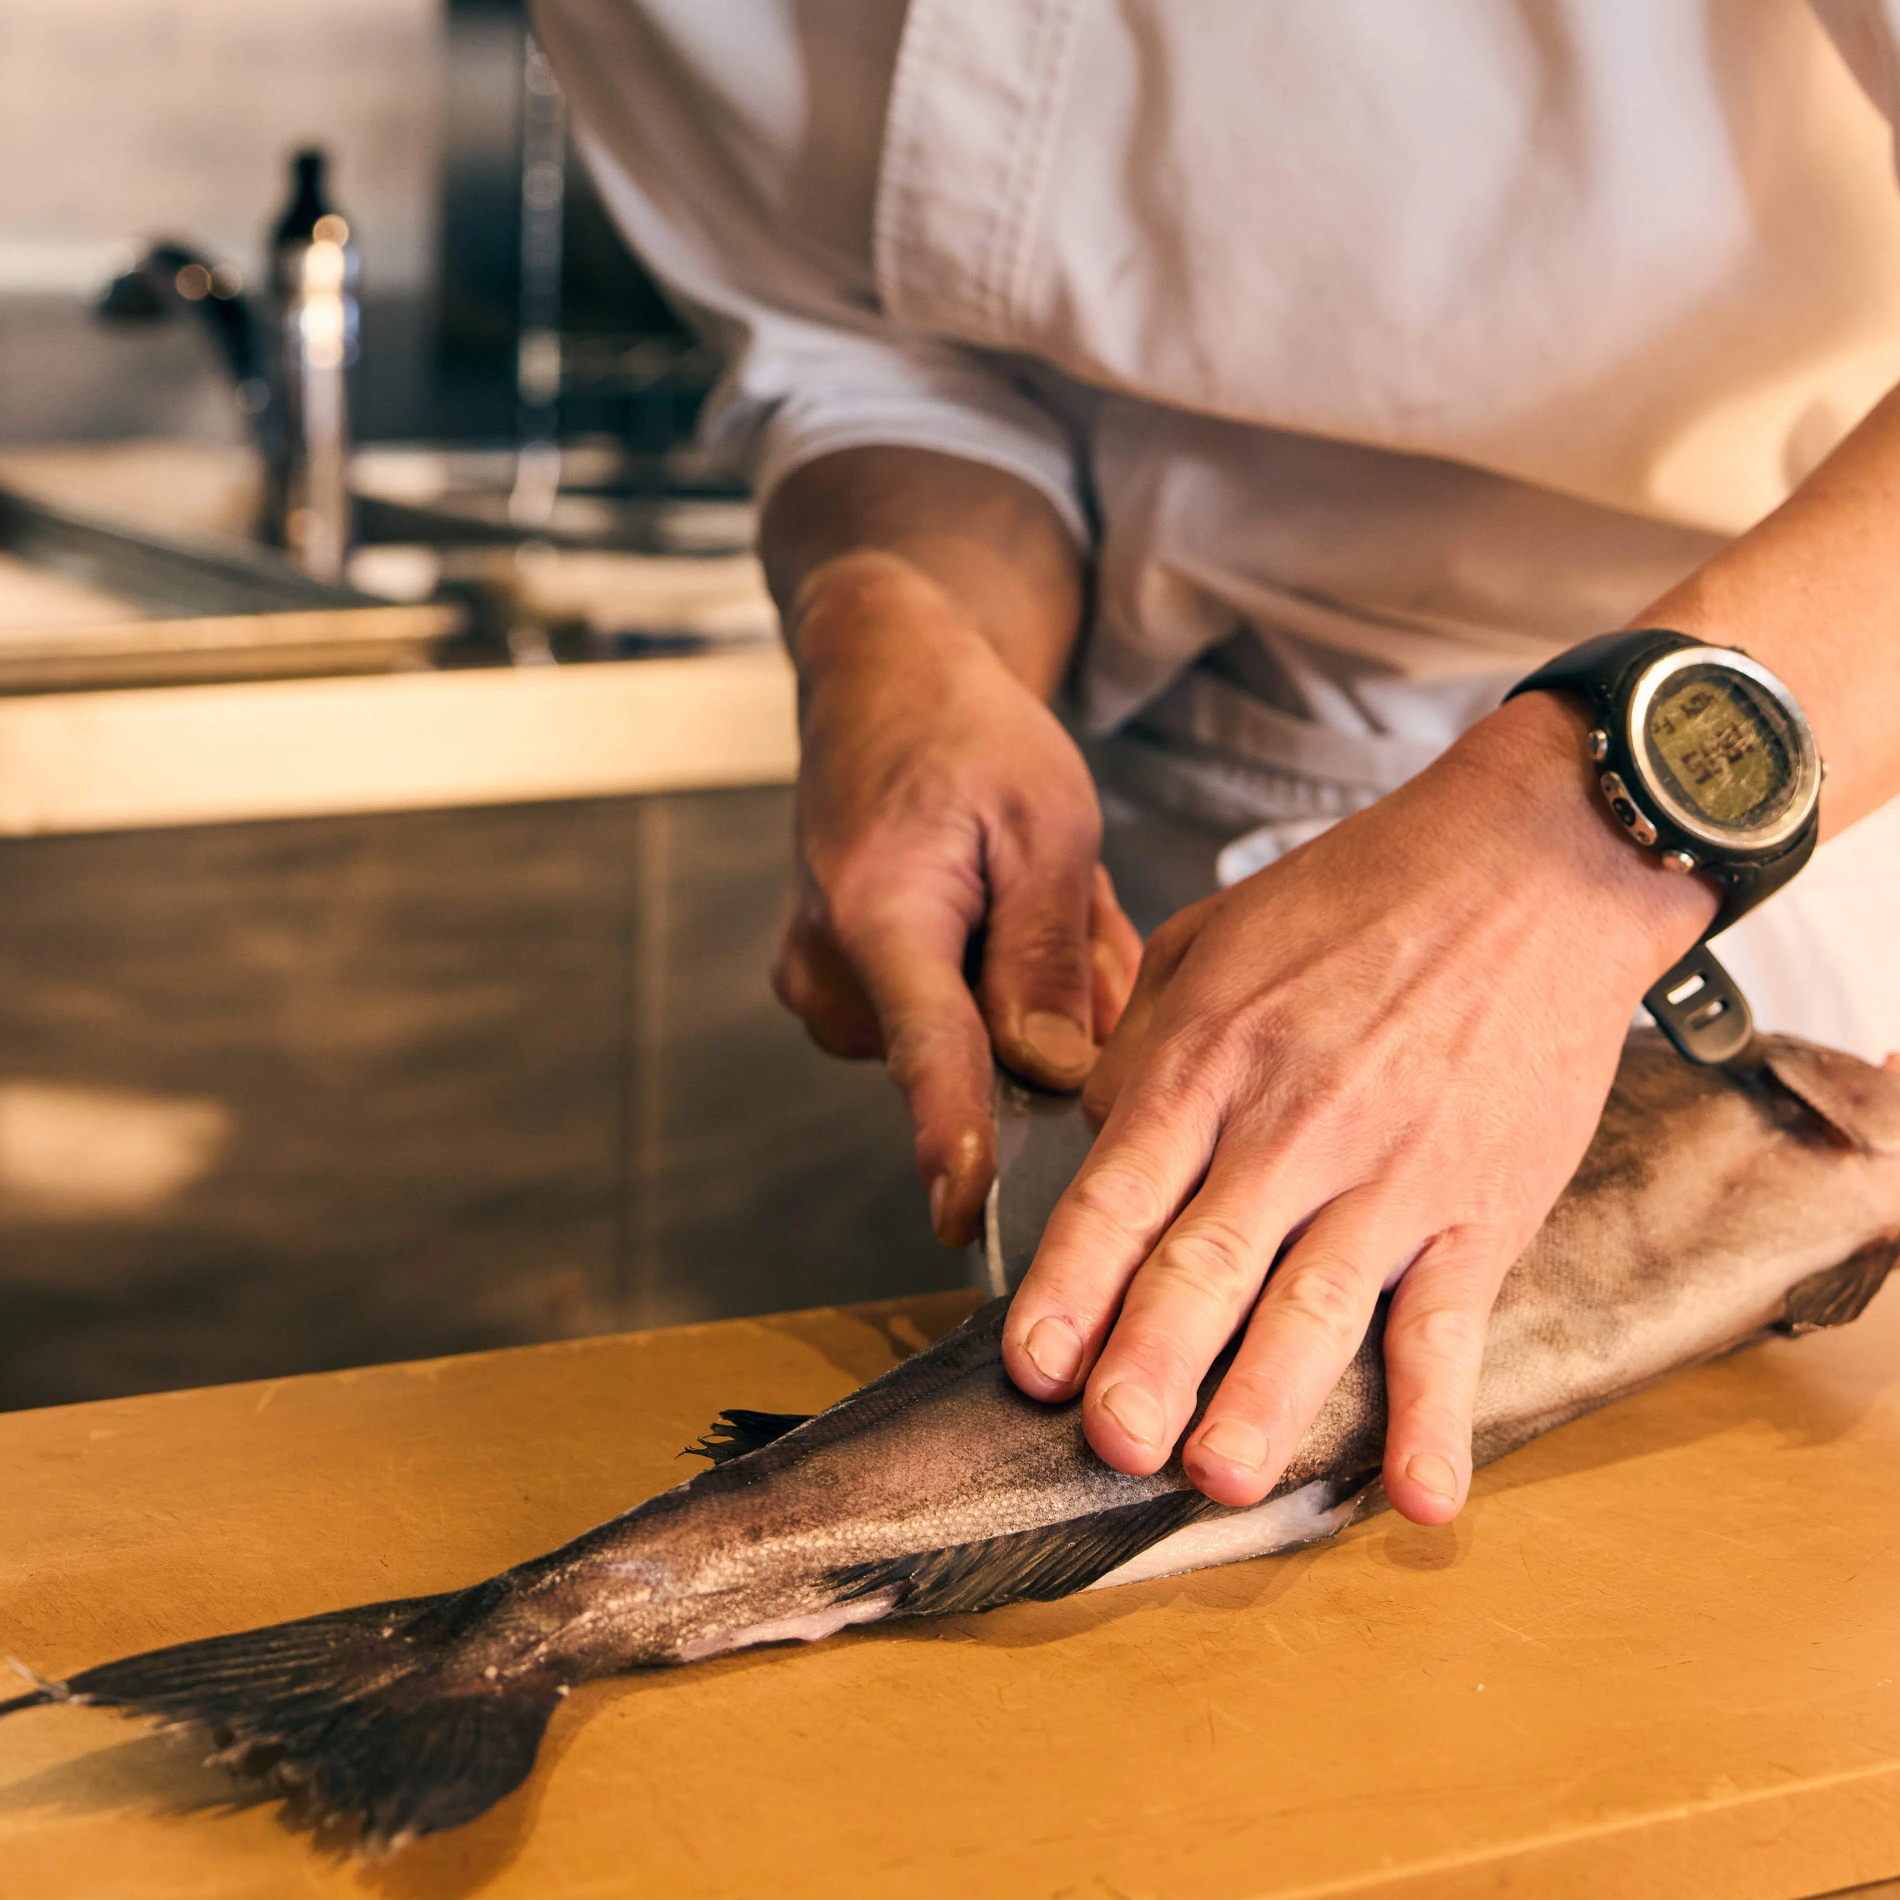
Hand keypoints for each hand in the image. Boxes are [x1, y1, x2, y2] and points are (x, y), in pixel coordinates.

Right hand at [773, 552, 1141, 1244]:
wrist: (880, 681)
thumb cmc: (963, 733)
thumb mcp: (1044, 823)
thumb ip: (1047, 957)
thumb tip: (1054, 1074)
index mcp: (880, 913)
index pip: (929, 1052)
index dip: (955, 1139)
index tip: (968, 1219)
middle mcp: (829, 969)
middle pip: (974, 1055)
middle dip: (1053, 1009)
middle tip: (1076, 905)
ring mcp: (823, 988)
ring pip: (970, 1044)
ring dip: (1031, 991)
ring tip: (1032, 891)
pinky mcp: (838, 996)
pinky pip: (945, 1024)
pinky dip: (996, 984)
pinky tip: (1004, 910)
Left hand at [999, 696, 1709, 1520]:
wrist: (1533, 863)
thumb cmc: (1367, 895)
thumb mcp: (1216, 937)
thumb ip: (1144, 1045)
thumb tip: (1097, 1142)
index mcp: (1211, 1057)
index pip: (1120, 1192)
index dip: (1071, 1284)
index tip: (1032, 1365)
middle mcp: (1293, 1127)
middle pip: (1204, 1264)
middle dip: (1150, 1361)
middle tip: (1111, 1442)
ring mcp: (1394, 1175)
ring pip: (1315, 1310)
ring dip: (1265, 1404)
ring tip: (1219, 1479)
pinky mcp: (1484, 1206)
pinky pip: (1452, 1328)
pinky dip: (1438, 1417)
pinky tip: (1423, 1499)